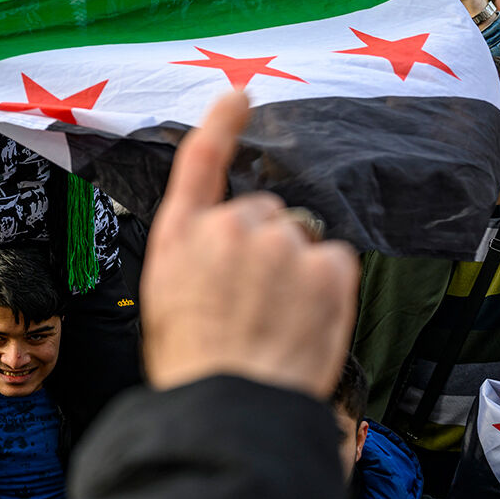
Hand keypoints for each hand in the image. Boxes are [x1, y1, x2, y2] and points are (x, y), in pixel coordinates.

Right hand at [141, 92, 357, 397]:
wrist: (230, 404)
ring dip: (296, 268)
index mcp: (180, 235)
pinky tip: (305, 318)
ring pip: (300, 239)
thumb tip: (225, 243)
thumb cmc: (192, 362)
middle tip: (253, 300)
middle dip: (264, 245)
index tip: (240, 94)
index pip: (201, 160)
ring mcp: (279, 244)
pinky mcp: (324, 266)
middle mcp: (229, 227)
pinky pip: (333, 260)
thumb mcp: (166, 296)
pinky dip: (327, 285)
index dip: (221, 123)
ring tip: (277, 318)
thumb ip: (196, 254)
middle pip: (263, 212)